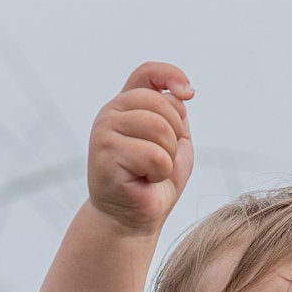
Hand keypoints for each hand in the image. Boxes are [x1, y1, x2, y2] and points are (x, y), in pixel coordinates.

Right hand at [85, 61, 195, 234]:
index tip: (189, 95)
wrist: (132, 219)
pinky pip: (153, 156)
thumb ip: (176, 113)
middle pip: (161, 103)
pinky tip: (143, 182)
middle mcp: (110, 114)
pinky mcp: (105, 156)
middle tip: (162, 159)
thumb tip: (182, 93)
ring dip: (167, 156)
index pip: (147, 72)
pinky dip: (159, 173)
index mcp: (125, 105)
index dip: (172, 75)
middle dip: (175, 135)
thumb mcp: (174, 140)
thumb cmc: (154, 181)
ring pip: (158, 128)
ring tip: (152, 171)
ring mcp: (103, 133)